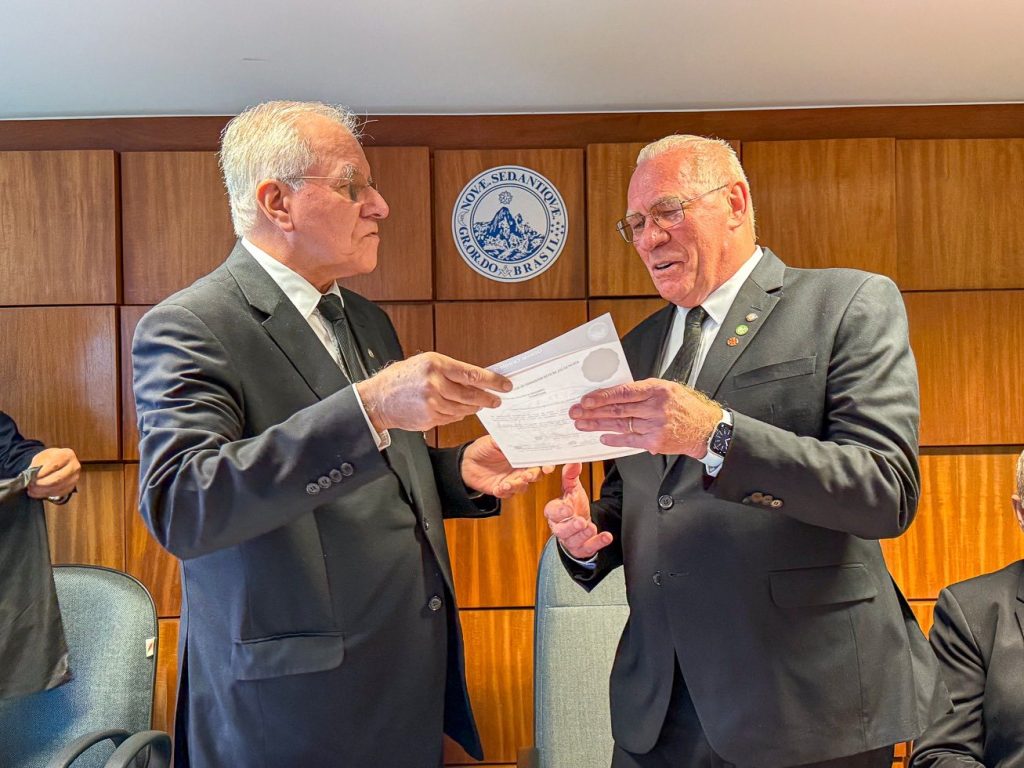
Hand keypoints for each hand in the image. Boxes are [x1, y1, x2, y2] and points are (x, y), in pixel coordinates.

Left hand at [28, 447, 80, 499]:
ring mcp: (74, 478)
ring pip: (57, 487)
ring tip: (32, 489)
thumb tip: (30, 476)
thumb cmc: (48, 460)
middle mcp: (74, 466)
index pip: (54, 465)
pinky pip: (58, 493)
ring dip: (43, 490)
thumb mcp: (41, 457)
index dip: (42, 473)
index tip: (31, 477)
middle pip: (58, 478)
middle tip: (31, 485)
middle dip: (42, 483)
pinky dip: (46, 494)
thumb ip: (37, 465)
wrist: (57, 463)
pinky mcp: (71, 487)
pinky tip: (38, 492)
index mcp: (67, 455)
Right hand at [356, 352, 511, 431]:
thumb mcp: (425, 363)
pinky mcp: (430, 418)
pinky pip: (451, 418)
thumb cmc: (402, 378)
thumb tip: (476, 379)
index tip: (505, 385)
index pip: (472, 374)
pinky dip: (457, 415)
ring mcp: (432, 403)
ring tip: (477, 405)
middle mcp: (435, 384)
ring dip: (472, 408)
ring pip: (463, 409)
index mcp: (436, 365)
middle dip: (488, 399)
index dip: (492, 381)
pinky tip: (456, 410)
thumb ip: (450, 370)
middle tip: (496, 400)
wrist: (379, 399)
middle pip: (471, 395)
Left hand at [461, 435, 552, 498]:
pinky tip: (499, 488)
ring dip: (517, 485)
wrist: (466, 462)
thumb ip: (507, 440)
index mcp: (522, 455)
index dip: (546, 464)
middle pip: (535, 475)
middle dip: (533, 476)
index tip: (547, 467)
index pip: (539, 459)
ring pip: (523, 486)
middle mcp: (520, 468)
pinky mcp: (502, 489)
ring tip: (507, 483)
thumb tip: (520, 437)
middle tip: (526, 475)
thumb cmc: (483, 448)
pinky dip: (504, 492)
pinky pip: (508, 494)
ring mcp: (512, 479)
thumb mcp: (494, 440)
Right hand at [542, 463, 611, 559]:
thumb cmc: (573, 507)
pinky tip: (606, 536)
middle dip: (571, 526)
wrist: (580, 526)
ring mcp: (571, 540)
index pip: (551, 513)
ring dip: (583, 534)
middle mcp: (560, 528)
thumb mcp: (573, 490)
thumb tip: (574, 461)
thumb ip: (571, 475)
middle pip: (561, 530)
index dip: (558, 511)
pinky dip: (597, 543)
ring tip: (591, 527)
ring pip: (574, 540)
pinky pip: (588, 548)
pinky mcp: (582, 549)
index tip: (568, 507)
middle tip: (580, 521)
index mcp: (555, 513)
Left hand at [569, 379, 720, 457]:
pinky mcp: (655, 442)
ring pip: (620, 425)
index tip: (586, 400)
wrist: (705, 429)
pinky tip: (602, 437)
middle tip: (576, 412)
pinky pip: (629, 440)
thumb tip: (614, 394)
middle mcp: (655, 408)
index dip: (601, 397)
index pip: (622, 393)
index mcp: (657, 390)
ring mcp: (655, 426)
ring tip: (582, 424)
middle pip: (617, 409)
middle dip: (593, 411)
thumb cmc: (685, 407)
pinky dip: (614, 439)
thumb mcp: (667, 389)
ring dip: (598, 425)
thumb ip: (642, 391)